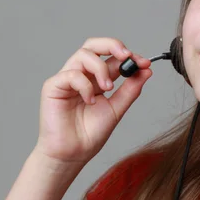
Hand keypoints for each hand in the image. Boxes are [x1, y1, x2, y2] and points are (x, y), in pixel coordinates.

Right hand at [34, 37, 151, 165]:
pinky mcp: (53, 86)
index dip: (129, 56)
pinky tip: (89, 100)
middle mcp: (82, 74)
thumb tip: (146, 70)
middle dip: (113, 45)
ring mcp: (67, 79)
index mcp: (97, 78)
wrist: (73, 154)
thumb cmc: (90, 134)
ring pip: (83, 54)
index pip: (112, 57)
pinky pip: (71, 74)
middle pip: (94, 44)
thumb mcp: (117, 109)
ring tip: (108, 88)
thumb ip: (131, 89)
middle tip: (126, 56)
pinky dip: (85, 85)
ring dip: (101, 68)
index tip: (145, 63)